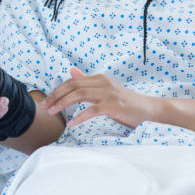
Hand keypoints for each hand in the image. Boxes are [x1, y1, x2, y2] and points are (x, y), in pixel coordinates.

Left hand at [41, 67, 156, 127]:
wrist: (149, 109)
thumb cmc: (126, 102)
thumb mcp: (105, 89)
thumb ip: (87, 82)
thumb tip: (71, 71)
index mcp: (99, 79)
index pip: (72, 82)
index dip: (57, 90)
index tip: (45, 101)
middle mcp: (103, 83)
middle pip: (73, 86)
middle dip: (55, 96)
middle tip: (44, 107)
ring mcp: (109, 94)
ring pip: (80, 95)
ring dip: (63, 103)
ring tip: (53, 113)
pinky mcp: (115, 106)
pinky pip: (93, 110)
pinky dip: (80, 116)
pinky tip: (72, 123)